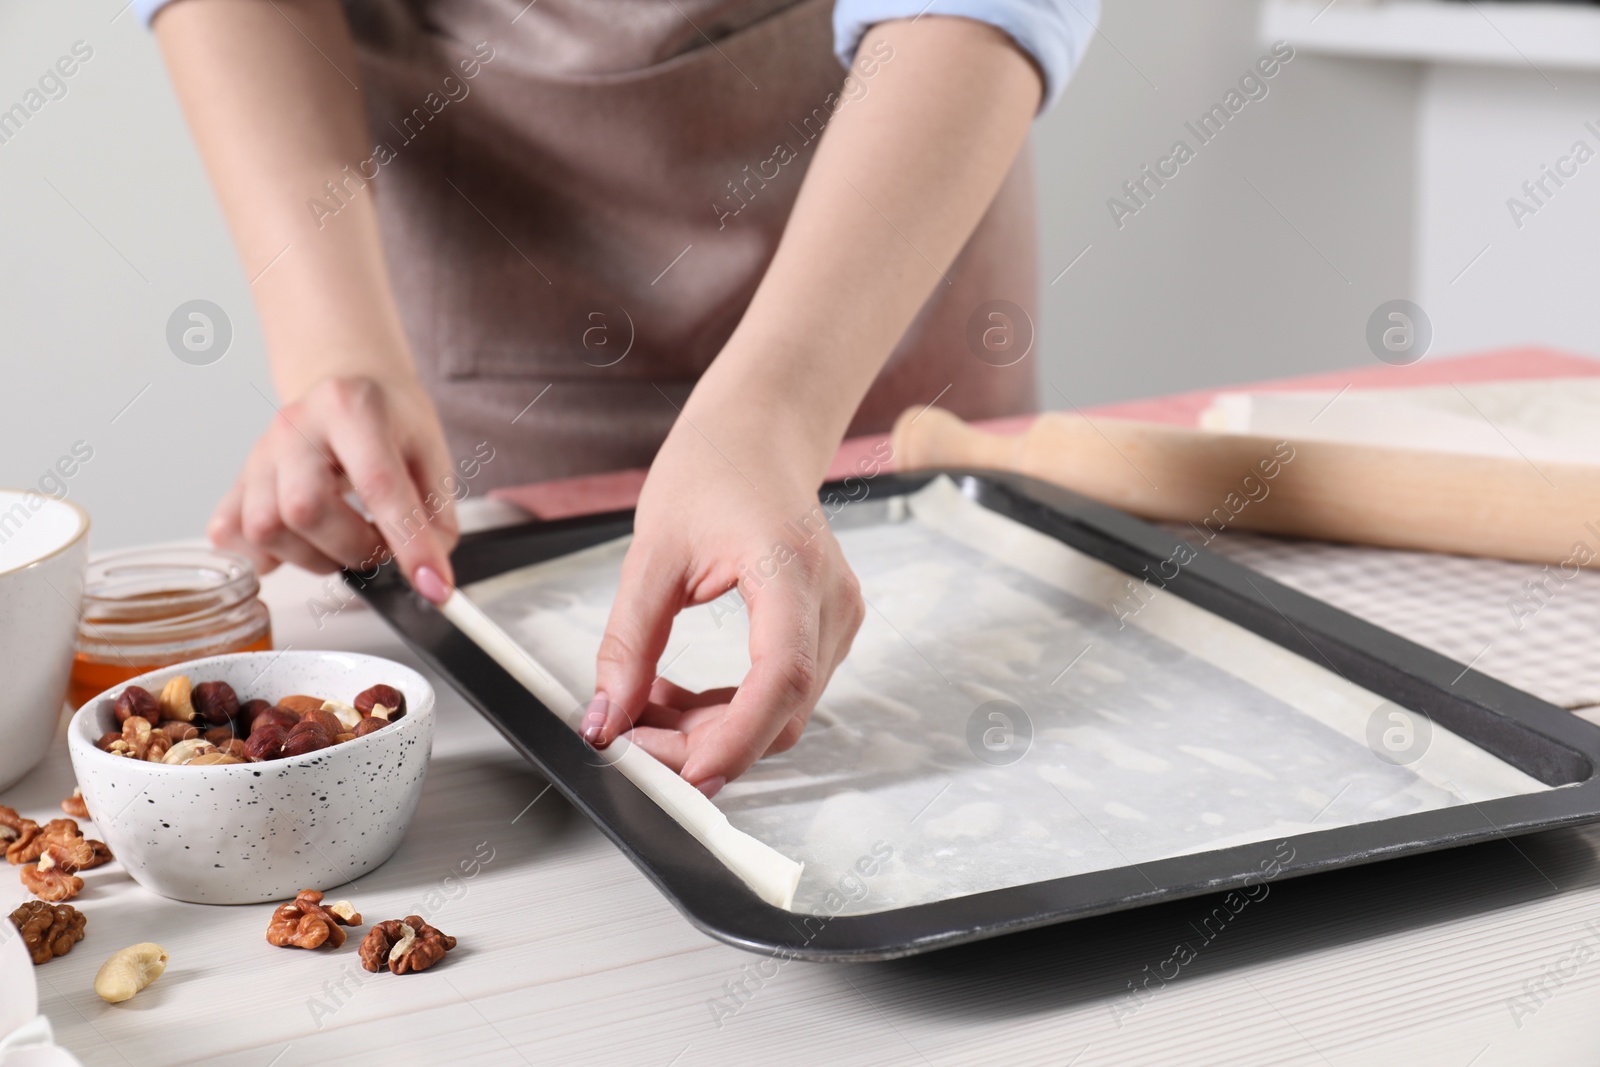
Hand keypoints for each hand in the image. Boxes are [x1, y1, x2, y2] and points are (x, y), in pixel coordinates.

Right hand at [208, 375, 457, 600]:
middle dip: (354, 548)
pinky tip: (302, 543)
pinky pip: (231, 535)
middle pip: (304, 509)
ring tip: (345, 541)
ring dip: (316, 557)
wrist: (346, 388)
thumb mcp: (431, 456)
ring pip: (266, 529)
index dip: (409, 544)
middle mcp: (297, 425)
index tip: (432, 585)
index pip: (379, 485)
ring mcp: (261, 452)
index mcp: (352, 408)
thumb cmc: (390, 421)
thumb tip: (428, 577)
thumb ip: (434, 517)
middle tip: (380, 545)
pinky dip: (267, 555)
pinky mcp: (239, 479)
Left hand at [585, 413, 865, 795]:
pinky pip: (784, 694)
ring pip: (783, 713)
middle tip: (635, 739)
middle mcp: (831, 600)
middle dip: (707, 743)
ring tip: (648, 704)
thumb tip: (607, 720)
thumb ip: (627, 644)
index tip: (686, 777)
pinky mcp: (829, 629)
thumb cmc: (712, 471)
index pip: (780, 677)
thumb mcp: (650, 556)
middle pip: (782, 712)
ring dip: (714, 729)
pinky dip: (731, 709)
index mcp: (791, 569)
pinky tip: (681, 693)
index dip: (736, 740)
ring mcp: (839, 617)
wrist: (757, 436)